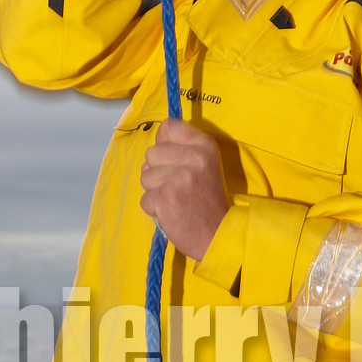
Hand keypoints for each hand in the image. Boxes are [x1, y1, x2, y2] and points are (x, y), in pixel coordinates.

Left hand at [139, 119, 229, 262]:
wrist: (217, 234)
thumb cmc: (207, 199)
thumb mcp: (205, 163)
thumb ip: (183, 146)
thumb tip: (158, 135)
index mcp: (204, 145)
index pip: (169, 127)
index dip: (164, 143)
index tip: (173, 159)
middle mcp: (193, 157)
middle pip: (151, 153)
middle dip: (157, 171)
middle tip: (176, 186)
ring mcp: (178, 178)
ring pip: (145, 176)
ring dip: (155, 191)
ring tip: (174, 199)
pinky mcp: (165, 198)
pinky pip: (145, 198)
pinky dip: (154, 208)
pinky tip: (171, 211)